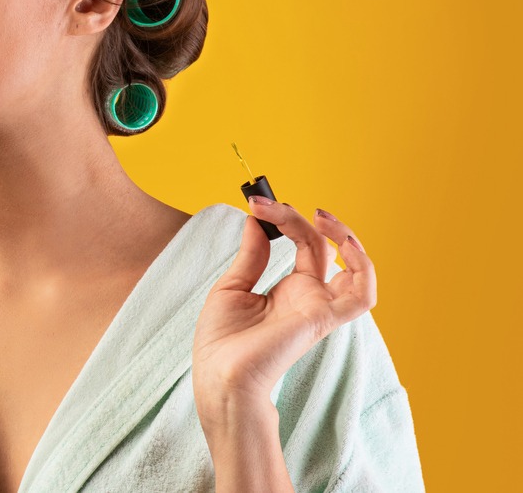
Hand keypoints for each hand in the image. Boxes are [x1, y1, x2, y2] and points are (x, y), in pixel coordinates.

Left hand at [192, 198, 376, 417]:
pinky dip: (363, 268)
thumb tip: (255, 220)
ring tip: (319, 216)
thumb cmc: (221, 342)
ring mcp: (319, 307)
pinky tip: (342, 244)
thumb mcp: (232, 287)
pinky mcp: (322, 319)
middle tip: (271, 205)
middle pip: (321, 246)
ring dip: (345, 237)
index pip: (303, 245)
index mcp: (289, 290)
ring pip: (354, 267)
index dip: (285, 220)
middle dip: (298, 219)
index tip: (256, 205)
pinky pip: (362, 296)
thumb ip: (251, 255)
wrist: (219, 376)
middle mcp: (309, 296)